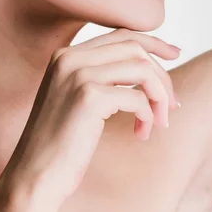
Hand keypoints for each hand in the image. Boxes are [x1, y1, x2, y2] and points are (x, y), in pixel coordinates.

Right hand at [0, 28, 180, 204]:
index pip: (120, 35)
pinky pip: (137, 97)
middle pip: (135, 48)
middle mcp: (69, 58)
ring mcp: (77, 75)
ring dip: (159, 97)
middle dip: (161, 76)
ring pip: (142, 69)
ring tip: (158, 122)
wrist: (36, 175)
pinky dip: (147, 116)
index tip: (175, 54)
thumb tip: (147, 70)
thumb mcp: (79, 103)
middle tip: (172, 105)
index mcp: (65, 56)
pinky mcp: (88, 97)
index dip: (153, 42)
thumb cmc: (61, 147)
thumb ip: (102, 80)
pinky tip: (140, 133)